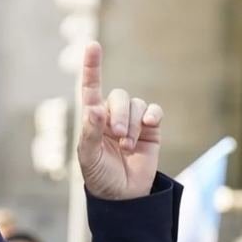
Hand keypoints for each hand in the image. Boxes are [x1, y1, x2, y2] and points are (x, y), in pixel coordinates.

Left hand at [78, 41, 163, 199]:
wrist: (123, 196)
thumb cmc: (99, 176)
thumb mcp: (88, 157)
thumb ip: (90, 132)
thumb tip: (93, 108)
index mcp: (92, 119)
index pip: (90, 88)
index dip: (91, 67)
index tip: (92, 45)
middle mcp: (111, 116)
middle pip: (118, 96)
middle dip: (119, 114)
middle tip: (117, 136)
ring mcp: (132, 122)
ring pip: (137, 104)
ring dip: (133, 123)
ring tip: (127, 146)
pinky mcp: (151, 130)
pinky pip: (153, 111)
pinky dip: (152, 117)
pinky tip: (149, 126)